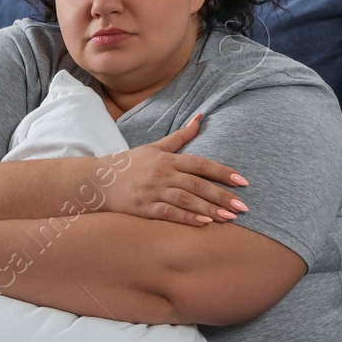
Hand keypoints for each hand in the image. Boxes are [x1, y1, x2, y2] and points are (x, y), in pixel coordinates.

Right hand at [99, 113, 249, 226]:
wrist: (98, 181)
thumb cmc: (130, 164)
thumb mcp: (155, 147)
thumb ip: (180, 137)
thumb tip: (200, 118)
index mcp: (168, 159)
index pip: (201, 164)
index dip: (224, 173)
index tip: (243, 182)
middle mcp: (162, 174)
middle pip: (198, 184)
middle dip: (223, 196)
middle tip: (244, 207)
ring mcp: (153, 191)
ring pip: (187, 200)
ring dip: (210, 209)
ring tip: (230, 218)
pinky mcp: (144, 208)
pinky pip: (169, 213)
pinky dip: (187, 218)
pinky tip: (204, 224)